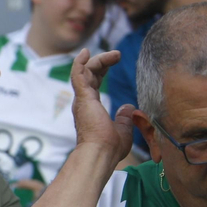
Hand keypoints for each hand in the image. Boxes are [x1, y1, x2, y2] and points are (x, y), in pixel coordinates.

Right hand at [71, 47, 133, 165]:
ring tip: (114, 54)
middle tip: (116, 55)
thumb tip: (128, 107)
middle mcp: (83, 102)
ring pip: (85, 72)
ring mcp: (82, 100)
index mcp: (91, 108)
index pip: (94, 83)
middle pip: (89, 74)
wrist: (100, 154)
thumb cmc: (110, 147)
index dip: (102, 70)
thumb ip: (125, 117)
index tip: (113, 61)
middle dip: (102, 62)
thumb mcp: (123, 129)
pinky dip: (80, 63)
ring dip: (98, 60)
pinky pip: (79, 75)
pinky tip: (85, 53)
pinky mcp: (83, 98)